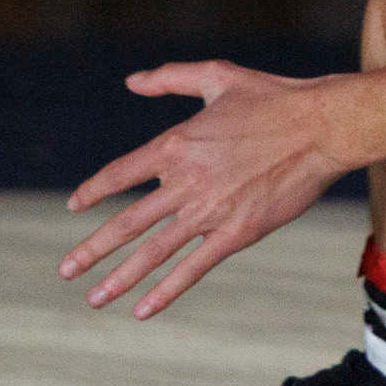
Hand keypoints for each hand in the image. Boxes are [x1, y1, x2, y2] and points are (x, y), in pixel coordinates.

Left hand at [58, 62, 346, 317]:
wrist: (321, 126)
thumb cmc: (272, 97)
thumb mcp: (217, 76)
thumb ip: (170, 78)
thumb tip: (131, 81)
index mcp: (177, 143)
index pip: (122, 173)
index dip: (95, 191)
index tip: (75, 206)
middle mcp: (186, 181)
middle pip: (128, 222)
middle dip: (92, 249)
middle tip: (65, 270)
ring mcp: (210, 211)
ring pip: (154, 251)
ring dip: (119, 277)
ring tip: (93, 298)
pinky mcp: (237, 232)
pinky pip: (193, 268)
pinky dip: (166, 290)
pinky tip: (142, 310)